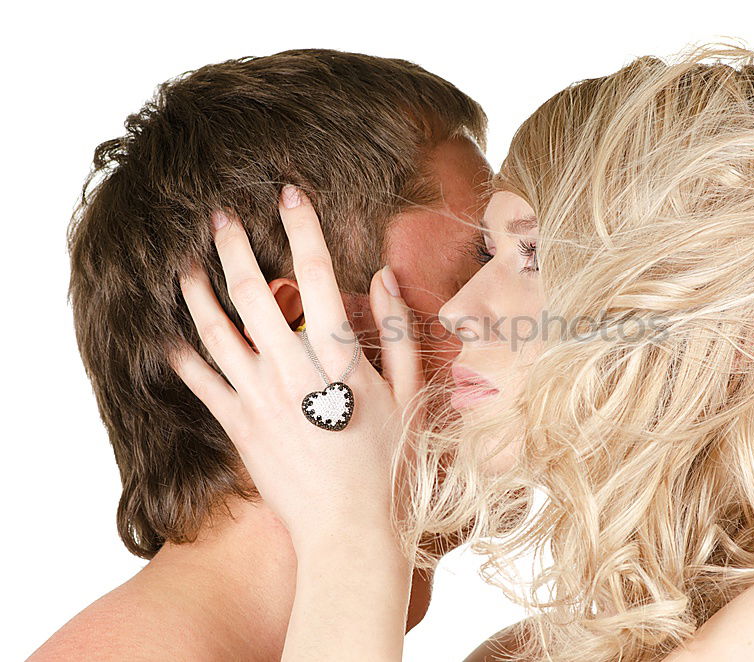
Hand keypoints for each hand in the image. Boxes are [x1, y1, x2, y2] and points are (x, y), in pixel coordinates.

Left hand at [169, 185, 421, 551]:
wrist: (348, 529)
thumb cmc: (388, 464)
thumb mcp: (410, 395)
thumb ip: (400, 332)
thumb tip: (384, 278)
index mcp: (339, 358)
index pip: (319, 275)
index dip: (302, 227)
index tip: (290, 193)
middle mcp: (291, 369)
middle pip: (253, 292)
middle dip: (233, 245)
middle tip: (219, 215)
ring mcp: (259, 398)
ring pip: (215, 331)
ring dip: (195, 291)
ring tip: (182, 263)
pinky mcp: (238, 427)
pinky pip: (200, 383)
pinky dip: (180, 356)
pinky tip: (165, 335)